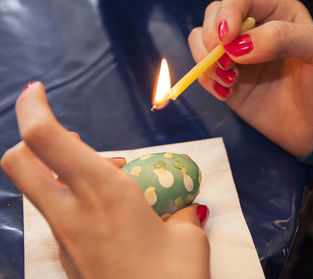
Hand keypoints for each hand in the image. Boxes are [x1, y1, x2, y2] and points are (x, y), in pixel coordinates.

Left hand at [1, 82, 209, 278]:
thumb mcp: (188, 236)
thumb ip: (178, 211)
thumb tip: (177, 206)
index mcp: (104, 194)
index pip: (47, 140)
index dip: (32, 108)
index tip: (36, 91)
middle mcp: (73, 212)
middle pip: (19, 163)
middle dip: (32, 139)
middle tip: (72, 140)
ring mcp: (64, 238)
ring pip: (39, 189)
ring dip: (58, 170)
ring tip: (105, 175)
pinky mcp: (67, 256)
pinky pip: (58, 214)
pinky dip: (72, 198)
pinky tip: (108, 210)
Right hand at [189, 0, 312, 156]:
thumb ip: (283, 37)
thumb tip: (238, 46)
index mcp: (279, 12)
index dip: (228, 12)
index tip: (227, 37)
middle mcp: (255, 31)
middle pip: (214, 16)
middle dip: (211, 35)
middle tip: (225, 60)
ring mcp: (239, 58)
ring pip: (201, 42)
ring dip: (207, 59)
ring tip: (230, 79)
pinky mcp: (230, 83)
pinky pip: (204, 72)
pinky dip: (207, 79)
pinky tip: (228, 92)